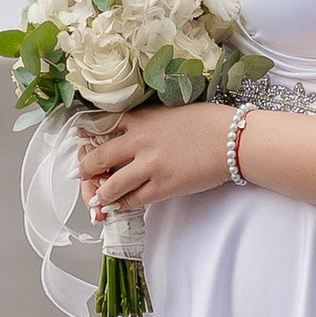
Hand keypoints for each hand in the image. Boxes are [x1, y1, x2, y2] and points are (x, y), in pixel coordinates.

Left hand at [76, 102, 236, 213]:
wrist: (233, 138)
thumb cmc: (209, 123)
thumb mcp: (171, 111)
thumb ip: (148, 122)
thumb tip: (132, 135)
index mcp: (141, 118)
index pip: (100, 125)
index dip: (86, 137)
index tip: (82, 143)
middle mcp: (139, 141)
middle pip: (96, 158)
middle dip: (85, 170)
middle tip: (84, 175)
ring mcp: (149, 165)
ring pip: (109, 185)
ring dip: (99, 193)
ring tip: (98, 197)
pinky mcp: (162, 186)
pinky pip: (132, 200)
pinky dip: (122, 204)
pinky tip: (119, 205)